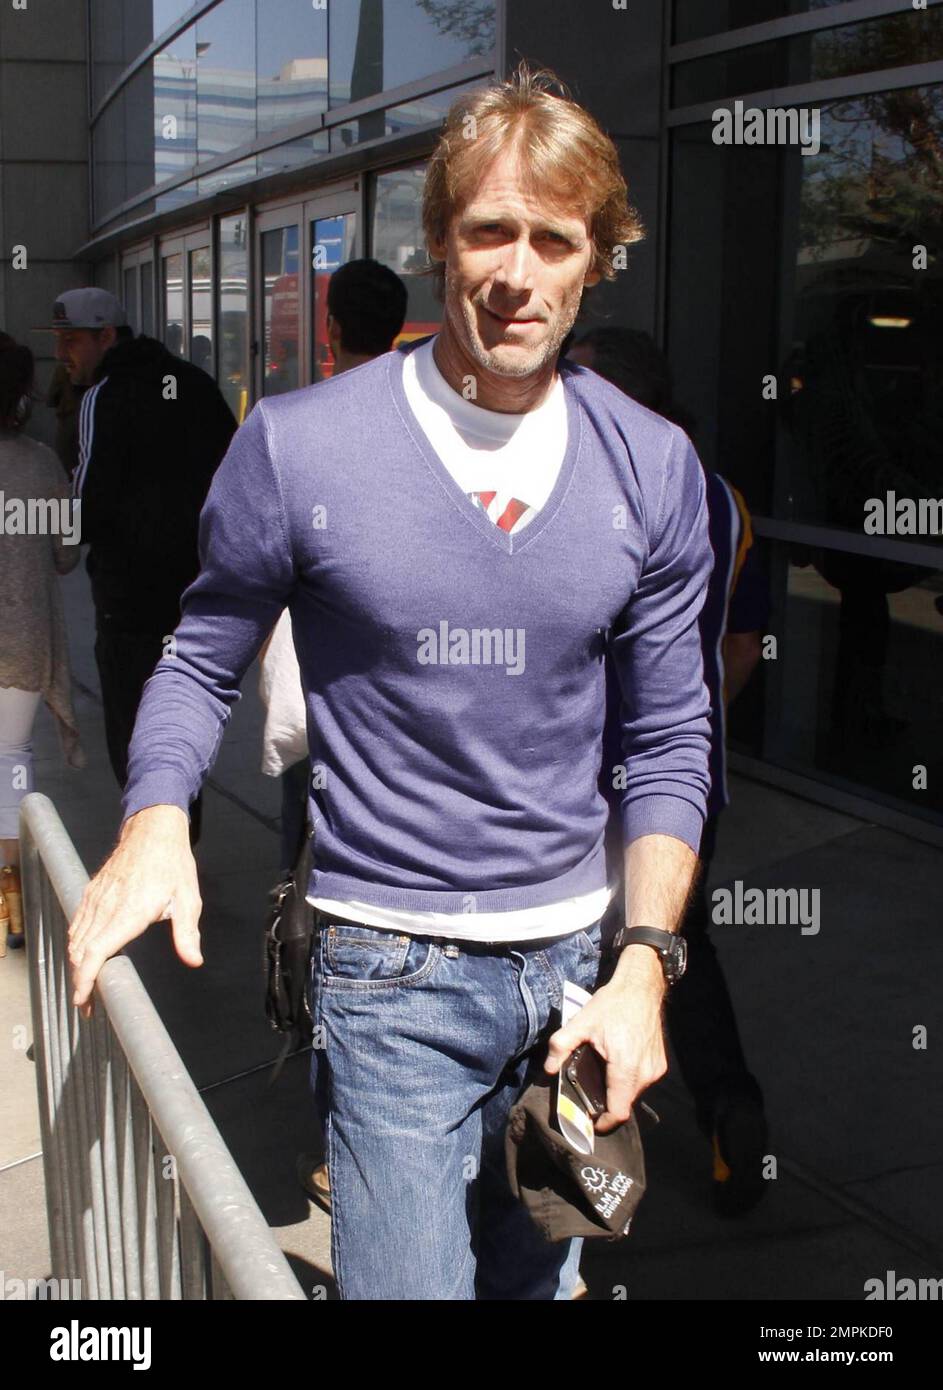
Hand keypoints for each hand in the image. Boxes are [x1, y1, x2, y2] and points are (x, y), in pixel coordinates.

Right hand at [68, 805, 202, 1018]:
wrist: (152, 829)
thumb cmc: (172, 864)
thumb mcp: (188, 898)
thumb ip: (187, 933)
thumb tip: (194, 961)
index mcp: (129, 912)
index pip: (96, 951)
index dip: (85, 979)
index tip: (83, 1000)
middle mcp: (106, 907)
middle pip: (81, 952)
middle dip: (80, 981)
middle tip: (88, 1005)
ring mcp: (95, 898)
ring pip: (75, 939)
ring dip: (76, 965)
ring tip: (85, 986)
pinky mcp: (91, 892)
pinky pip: (77, 923)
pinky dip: (76, 943)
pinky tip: (84, 955)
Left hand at [544, 945, 666, 1133]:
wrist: (641, 988)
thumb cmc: (612, 1004)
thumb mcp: (580, 1022)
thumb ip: (561, 1046)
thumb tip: (548, 1070)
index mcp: (625, 1068)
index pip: (618, 1112)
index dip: (603, 1123)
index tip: (589, 1122)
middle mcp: (645, 1073)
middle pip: (624, 1104)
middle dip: (606, 1105)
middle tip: (588, 1095)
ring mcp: (655, 1070)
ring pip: (634, 1094)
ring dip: (618, 1092)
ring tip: (601, 1077)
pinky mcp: (660, 1064)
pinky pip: (642, 1082)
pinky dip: (628, 1081)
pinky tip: (615, 1066)